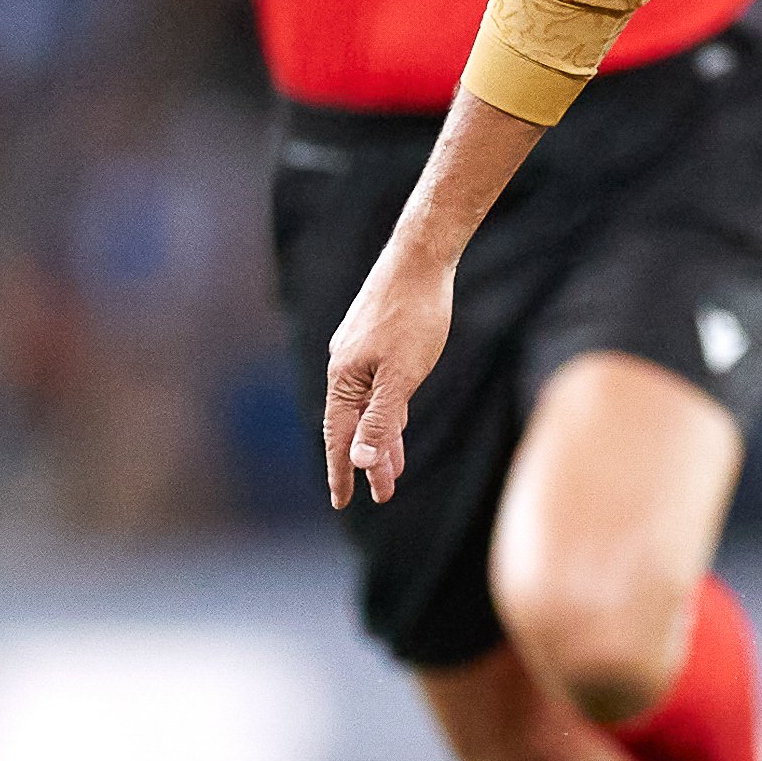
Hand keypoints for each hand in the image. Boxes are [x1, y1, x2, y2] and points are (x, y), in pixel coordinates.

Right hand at [320, 244, 454, 504]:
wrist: (422, 257)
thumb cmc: (414, 315)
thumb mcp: (401, 376)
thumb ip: (379, 420)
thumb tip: (358, 462)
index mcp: (344, 379)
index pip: (339, 438)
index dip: (341, 472)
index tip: (342, 503)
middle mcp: (345, 368)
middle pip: (353, 427)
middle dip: (367, 463)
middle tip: (380, 497)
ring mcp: (361, 354)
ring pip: (369, 409)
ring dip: (380, 440)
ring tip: (392, 473)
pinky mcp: (377, 342)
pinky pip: (380, 389)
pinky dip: (388, 412)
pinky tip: (397, 422)